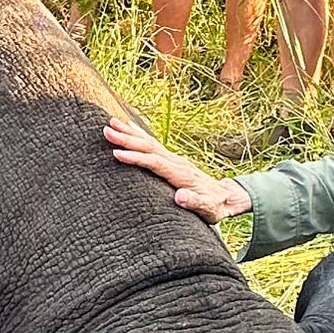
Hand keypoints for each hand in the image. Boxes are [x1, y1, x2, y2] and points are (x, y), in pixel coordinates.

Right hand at [104, 116, 251, 222]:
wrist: (226, 198)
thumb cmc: (215, 206)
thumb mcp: (208, 209)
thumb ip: (195, 203)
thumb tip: (180, 197)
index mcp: (182, 174)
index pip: (155, 163)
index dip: (137, 158)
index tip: (117, 154)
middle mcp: (177, 162)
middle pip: (149, 147)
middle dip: (127, 139)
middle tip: (106, 131)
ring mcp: (174, 159)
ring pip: (149, 142)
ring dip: (130, 133)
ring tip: (110, 123)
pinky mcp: (172, 160)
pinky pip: (152, 144)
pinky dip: (139, 135)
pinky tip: (127, 127)